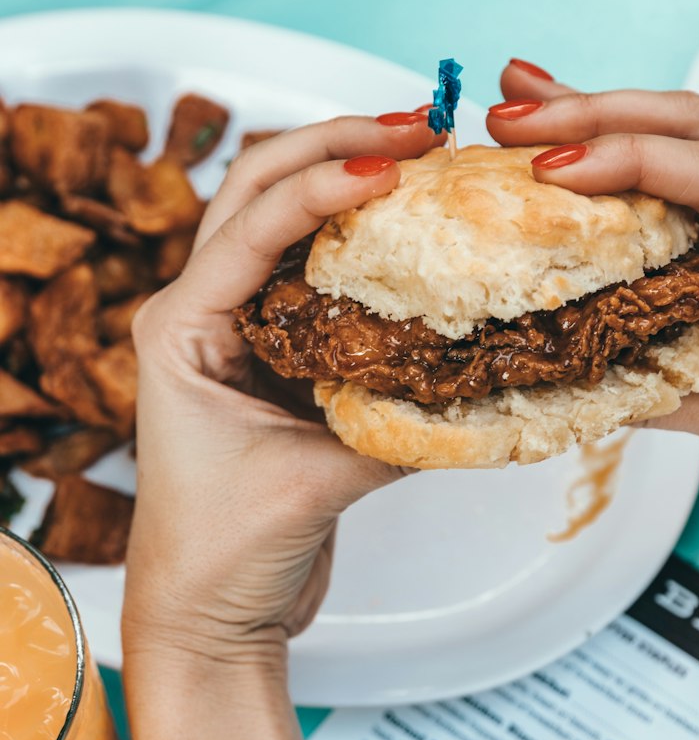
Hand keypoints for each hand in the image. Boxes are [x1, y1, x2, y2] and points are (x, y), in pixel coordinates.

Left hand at [123, 113, 439, 666]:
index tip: (397, 163)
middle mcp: (201, 312)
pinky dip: (363, 234)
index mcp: (181, 330)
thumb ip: (393, 421)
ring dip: (345, 172)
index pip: (252, 226)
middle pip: (258, 189)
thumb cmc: (225, 555)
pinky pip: (318, 268)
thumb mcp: (314, 482)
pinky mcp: (278, 349)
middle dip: (336, 145)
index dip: (325, 184)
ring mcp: (238, 325)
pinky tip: (414, 221)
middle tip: (419, 126)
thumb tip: (478, 371)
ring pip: (284, 215)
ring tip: (421, 149)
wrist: (210, 613)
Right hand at [488, 64, 698, 558]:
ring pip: (686, 141)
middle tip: (512, 112)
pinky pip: (684, 185)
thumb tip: (556, 361)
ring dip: (604, 122)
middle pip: (693, 126)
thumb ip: (659, 384)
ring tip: (521, 101)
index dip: (622, 160)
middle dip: (597, 113)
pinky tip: (573, 148)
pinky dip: (625, 163)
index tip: (545, 167)